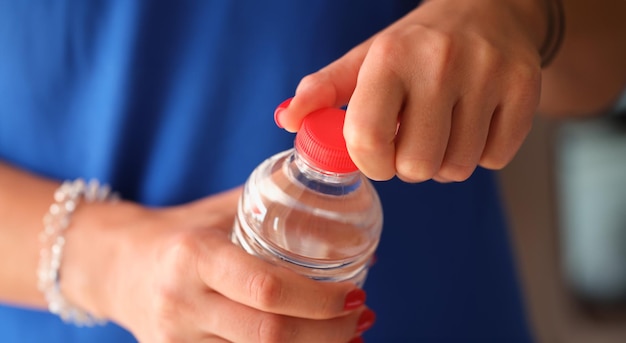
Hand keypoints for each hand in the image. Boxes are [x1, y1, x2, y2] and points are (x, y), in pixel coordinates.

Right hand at [61, 188, 372, 341]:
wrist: (116, 266)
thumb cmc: (177, 232)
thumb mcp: (218, 211)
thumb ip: (273, 208)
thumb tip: (340, 223)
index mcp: (194, 256)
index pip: (265, 287)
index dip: (317, 299)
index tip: (353, 294)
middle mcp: (183, 302)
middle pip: (269, 335)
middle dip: (327, 333)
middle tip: (361, 316)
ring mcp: (177, 339)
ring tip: (349, 334)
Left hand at [277, 0, 545, 182]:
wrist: (487, 10)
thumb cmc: (415, 46)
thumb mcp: (365, 60)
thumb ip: (323, 90)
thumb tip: (286, 121)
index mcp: (390, 57)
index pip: (367, 139)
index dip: (370, 163)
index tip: (377, 155)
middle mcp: (440, 62)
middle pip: (416, 165)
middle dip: (409, 165)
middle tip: (413, 141)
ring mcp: (488, 75)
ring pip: (457, 168)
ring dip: (444, 162)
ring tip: (443, 130)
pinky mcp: (524, 88)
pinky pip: (495, 159)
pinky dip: (481, 154)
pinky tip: (474, 124)